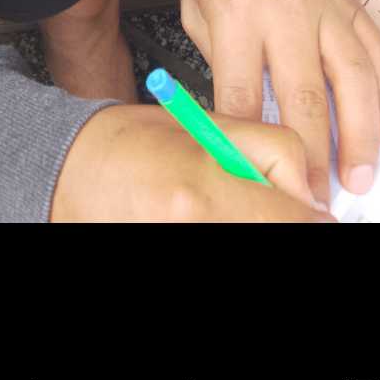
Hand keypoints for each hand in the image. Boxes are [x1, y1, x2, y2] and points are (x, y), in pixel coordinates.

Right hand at [50, 103, 335, 221]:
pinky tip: (207, 215)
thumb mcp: (206, 128)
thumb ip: (268, 151)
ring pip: (252, 236)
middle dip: (280, 219)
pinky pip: (223, 240)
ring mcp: (177, 241)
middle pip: (276, 231)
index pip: (294, 219)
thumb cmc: (125, 145)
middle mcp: (193, 227)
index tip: (312, 212)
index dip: (311, 215)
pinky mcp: (169, 251)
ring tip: (228, 206)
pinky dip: (226, 228)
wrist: (66, 171)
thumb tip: (309, 189)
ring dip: (253, 223)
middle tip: (265, 205)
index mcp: (203, 190)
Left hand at [181, 0, 379, 208]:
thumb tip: (239, 126)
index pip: (241, 91)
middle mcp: (285, 10)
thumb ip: (219, 66)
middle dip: (311, 154)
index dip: (249, 141)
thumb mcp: (195, 13)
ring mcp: (323, 7)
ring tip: (360, 174)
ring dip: (359, 133)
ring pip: (352, 78)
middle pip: (303, 94)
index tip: (255, 176)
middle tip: (317, 193)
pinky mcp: (349, 4)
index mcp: (235, 12)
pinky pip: (376, 53)